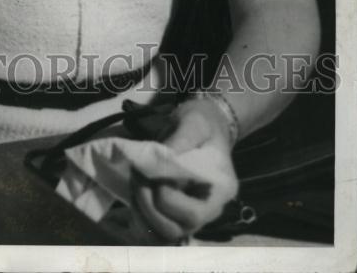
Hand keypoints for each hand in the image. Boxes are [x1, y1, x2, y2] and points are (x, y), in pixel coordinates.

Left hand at [129, 99, 238, 242]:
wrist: (206, 125)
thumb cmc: (202, 122)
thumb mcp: (193, 122)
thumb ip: (180, 140)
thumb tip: (162, 159)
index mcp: (221, 189)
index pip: (193, 213)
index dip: (166, 197)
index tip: (151, 174)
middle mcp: (211, 210)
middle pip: (177, 229)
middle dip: (148, 206)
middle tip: (136, 178)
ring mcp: (195, 216)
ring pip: (164, 234)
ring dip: (142, 213)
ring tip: (135, 184)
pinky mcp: (180, 214)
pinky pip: (158, 232)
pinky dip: (142, 220)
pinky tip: (135, 197)